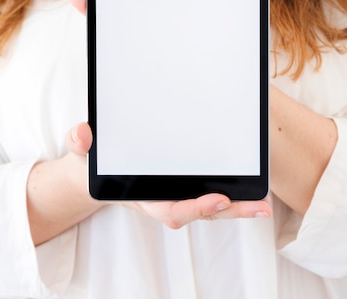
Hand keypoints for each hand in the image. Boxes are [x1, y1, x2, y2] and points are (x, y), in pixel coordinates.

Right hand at [65, 121, 271, 227]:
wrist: (94, 172)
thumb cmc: (93, 162)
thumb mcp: (81, 152)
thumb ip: (80, 142)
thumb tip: (82, 134)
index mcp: (143, 196)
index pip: (172, 208)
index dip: (195, 208)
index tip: (217, 199)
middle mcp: (164, 199)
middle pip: (202, 212)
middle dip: (230, 212)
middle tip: (259, 208)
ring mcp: (176, 194)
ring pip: (212, 207)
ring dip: (239, 207)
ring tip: (266, 204)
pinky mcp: (185, 185)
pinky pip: (211, 193)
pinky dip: (233, 195)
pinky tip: (254, 188)